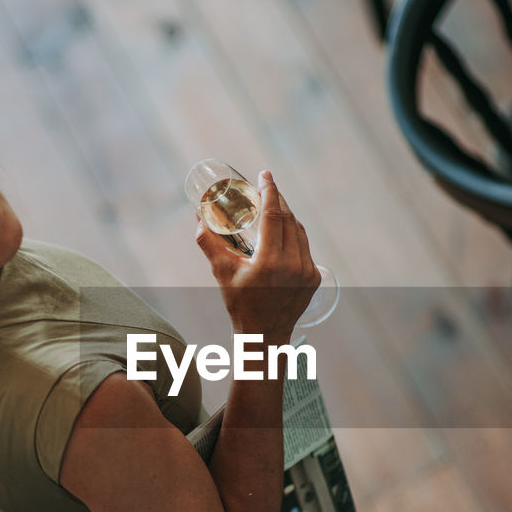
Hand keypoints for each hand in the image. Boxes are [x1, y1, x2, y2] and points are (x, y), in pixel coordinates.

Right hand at [195, 171, 319, 342]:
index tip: (265, 174)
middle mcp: (293, 265)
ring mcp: (307, 271)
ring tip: (275, 205)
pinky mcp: (314, 277)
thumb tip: (198, 218)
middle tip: (266, 186)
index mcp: (269, 262)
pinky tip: (285, 229)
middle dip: (278, 199)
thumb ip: (209, 244)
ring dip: (287, 215)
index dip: (270, 191)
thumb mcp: (222, 274)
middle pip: (288, 219)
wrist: (264, 336)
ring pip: (299, 231)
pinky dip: (294, 234)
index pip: (274, 215)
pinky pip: (305, 246)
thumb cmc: (240, 305)